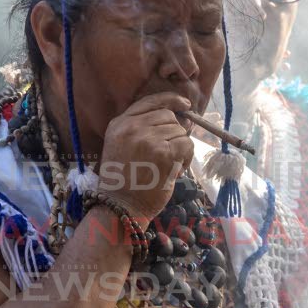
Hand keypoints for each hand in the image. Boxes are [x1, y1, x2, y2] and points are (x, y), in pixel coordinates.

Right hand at [98, 92, 194, 223]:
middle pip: (169, 116)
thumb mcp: (122, 146)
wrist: (121, 206)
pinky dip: (186, 158)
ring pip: (180, 131)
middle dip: (174, 133)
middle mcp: (132, 127)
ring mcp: (148, 139)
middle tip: (168, 154)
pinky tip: (175, 170)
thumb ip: (143, 129)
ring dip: (180, 148)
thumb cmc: (124, 181)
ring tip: (167, 165)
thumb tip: (181, 119)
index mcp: (119, 124)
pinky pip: (187, 145)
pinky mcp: (164, 153)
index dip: (171, 100)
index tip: (185, 105)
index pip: (150, 101)